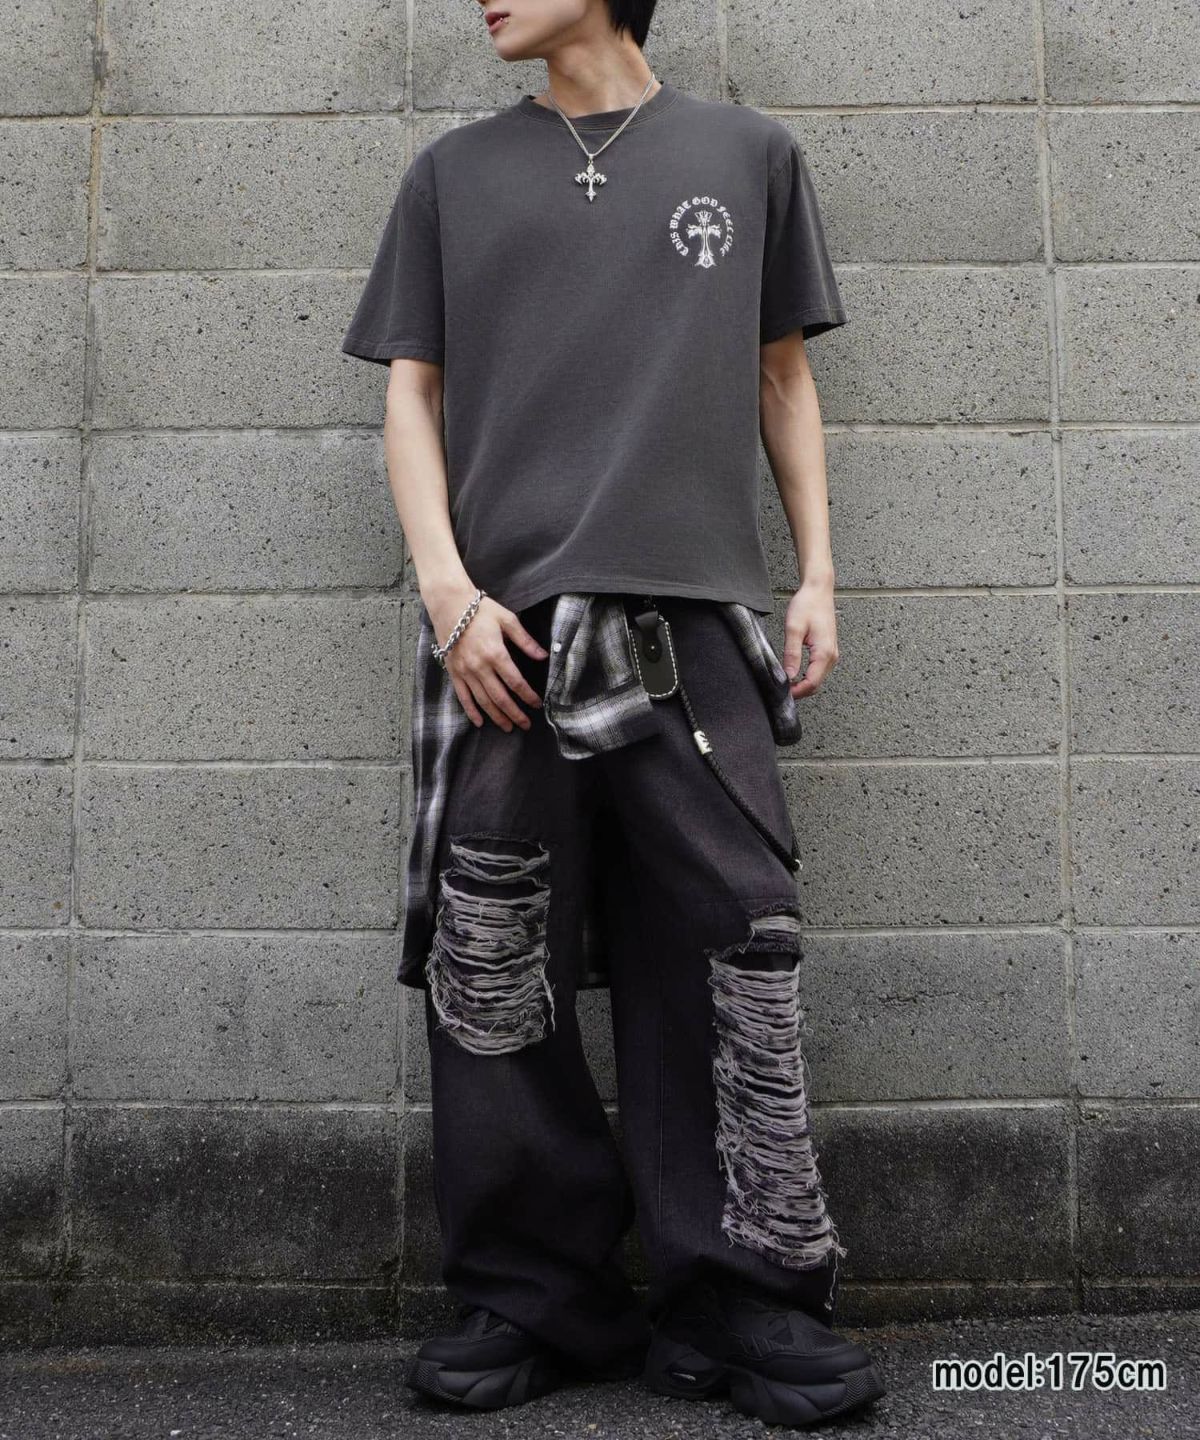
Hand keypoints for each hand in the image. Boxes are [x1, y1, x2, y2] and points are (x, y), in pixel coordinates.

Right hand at [429, 587, 547, 730]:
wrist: (449, 605)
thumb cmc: (480, 610)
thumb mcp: (507, 619)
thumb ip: (525, 640)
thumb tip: (543, 656)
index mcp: (495, 653)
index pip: (516, 682)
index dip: (528, 696)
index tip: (537, 704)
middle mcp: (479, 666)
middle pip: (500, 697)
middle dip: (515, 714)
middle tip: (526, 725)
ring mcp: (465, 671)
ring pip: (483, 701)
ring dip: (497, 717)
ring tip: (508, 727)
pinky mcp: (454, 672)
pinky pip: (463, 697)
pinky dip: (471, 711)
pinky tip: (480, 722)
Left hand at [782, 581, 838, 698]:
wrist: (818, 590)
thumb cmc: (807, 605)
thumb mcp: (794, 629)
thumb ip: (791, 654)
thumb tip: (788, 676)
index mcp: (824, 653)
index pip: (812, 683)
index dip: (796, 692)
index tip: (781, 692)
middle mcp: (832, 656)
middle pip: (816, 684)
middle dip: (799, 691)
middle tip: (780, 689)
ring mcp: (831, 654)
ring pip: (818, 679)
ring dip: (803, 684)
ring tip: (785, 683)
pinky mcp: (828, 650)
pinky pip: (818, 670)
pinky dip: (807, 676)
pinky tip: (794, 674)